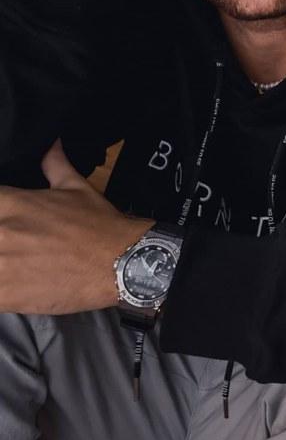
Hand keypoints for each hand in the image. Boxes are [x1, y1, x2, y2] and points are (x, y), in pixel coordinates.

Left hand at [0, 139, 154, 313]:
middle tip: (9, 243)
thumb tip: (52, 145)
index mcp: (10, 202)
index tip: (4, 222)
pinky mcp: (6, 294)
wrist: (119, 263)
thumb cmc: (99, 226)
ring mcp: (1, 264)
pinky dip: (0, 286)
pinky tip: (9, 282)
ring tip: (9, 262)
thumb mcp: (76, 187)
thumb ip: (54, 164)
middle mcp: (0, 231)